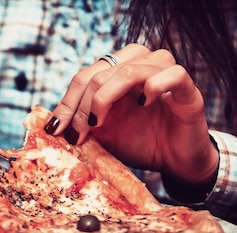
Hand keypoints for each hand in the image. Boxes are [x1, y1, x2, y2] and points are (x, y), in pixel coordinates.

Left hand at [45, 43, 218, 187]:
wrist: (173, 161)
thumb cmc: (138, 142)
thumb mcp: (102, 135)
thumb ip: (80, 124)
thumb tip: (49, 127)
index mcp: (116, 73)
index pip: (84, 76)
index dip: (66, 103)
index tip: (56, 130)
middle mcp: (140, 66)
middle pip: (100, 71)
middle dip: (82, 106)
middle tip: (76, 134)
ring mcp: (164, 74)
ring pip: (130, 68)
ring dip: (106, 97)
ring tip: (100, 123)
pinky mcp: (188, 89)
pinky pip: (172, 73)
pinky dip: (153, 86)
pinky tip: (142, 104)